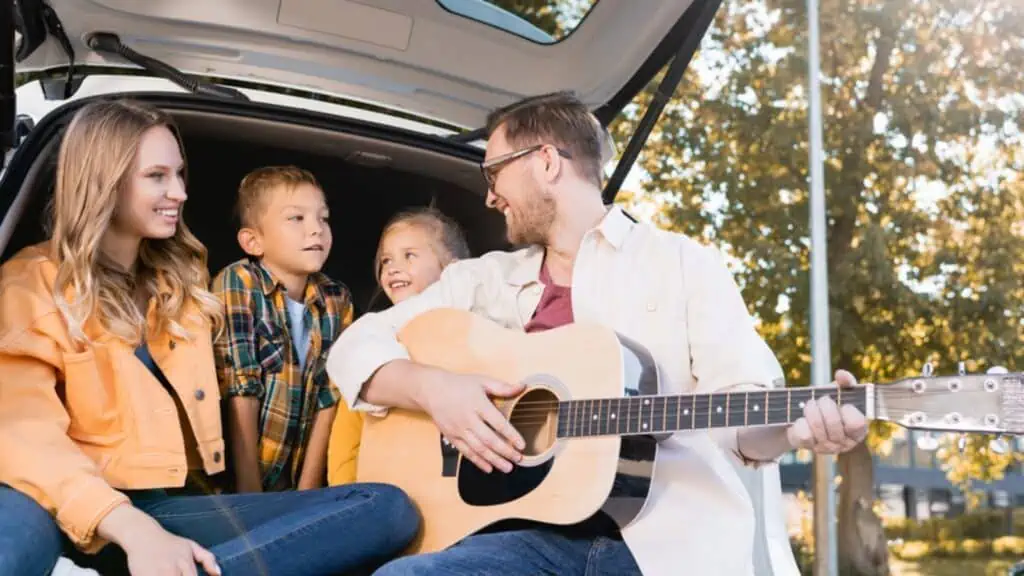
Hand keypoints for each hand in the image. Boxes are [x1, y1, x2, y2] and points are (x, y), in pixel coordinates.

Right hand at [99, 505, 220, 575]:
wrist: (142, 534)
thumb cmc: (169, 542)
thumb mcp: (191, 546)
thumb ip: (207, 559)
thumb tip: (218, 574)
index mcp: (185, 563)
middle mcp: (171, 569)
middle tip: (177, 575)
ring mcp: (156, 574)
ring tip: (169, 574)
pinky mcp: (142, 575)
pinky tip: (158, 575)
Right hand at [422, 371, 526, 473]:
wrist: (432, 390)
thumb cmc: (459, 385)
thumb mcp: (482, 381)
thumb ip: (502, 387)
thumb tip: (522, 387)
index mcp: (478, 404)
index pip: (498, 422)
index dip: (511, 435)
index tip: (522, 444)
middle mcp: (468, 419)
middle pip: (489, 439)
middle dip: (505, 451)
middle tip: (518, 459)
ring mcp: (459, 430)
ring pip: (478, 449)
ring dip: (494, 460)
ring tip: (507, 467)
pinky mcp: (452, 437)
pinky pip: (466, 452)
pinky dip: (478, 461)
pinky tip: (489, 468)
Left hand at [787, 369, 867, 453]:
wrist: (801, 415)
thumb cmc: (826, 405)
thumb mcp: (837, 392)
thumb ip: (845, 382)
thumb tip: (842, 374)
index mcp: (858, 430)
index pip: (857, 424)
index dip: (848, 411)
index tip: (843, 404)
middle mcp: (844, 443)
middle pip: (834, 422)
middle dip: (823, 404)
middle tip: (819, 400)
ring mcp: (826, 448)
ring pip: (817, 426)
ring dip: (810, 410)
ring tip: (809, 406)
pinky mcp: (808, 447)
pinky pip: (804, 433)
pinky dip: (800, 421)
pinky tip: (802, 420)